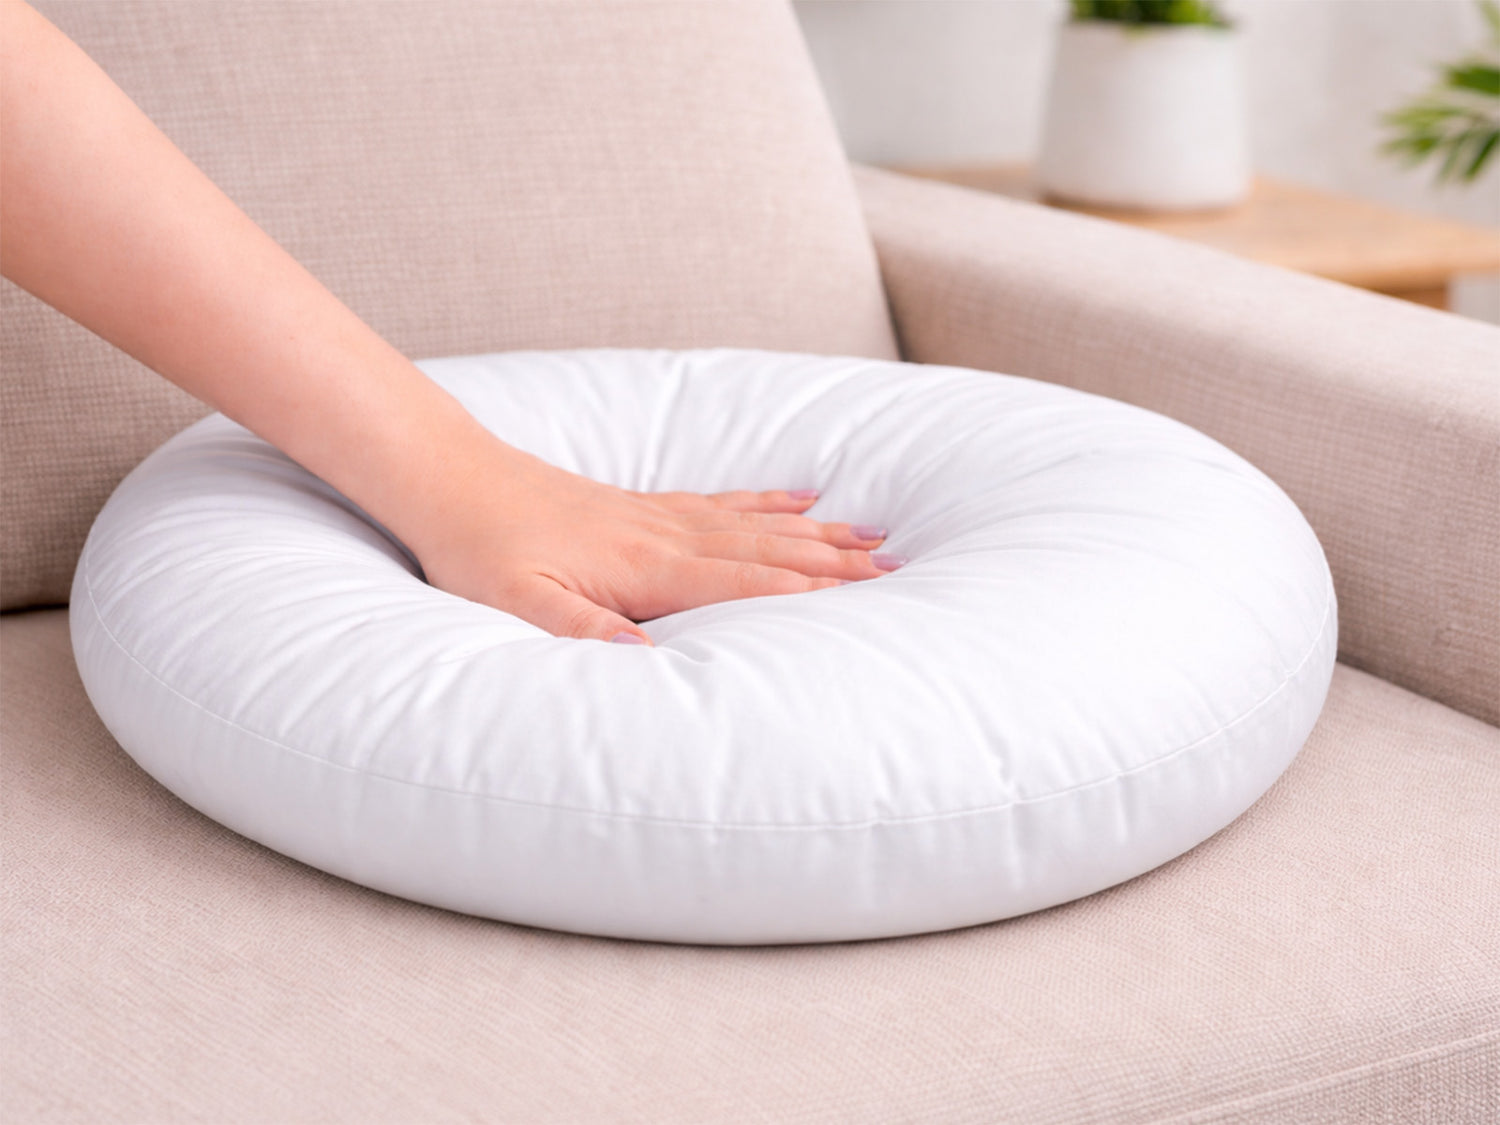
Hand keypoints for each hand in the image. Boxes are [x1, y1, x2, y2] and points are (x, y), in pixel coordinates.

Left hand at [413, 446, 899, 644]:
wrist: (452, 481)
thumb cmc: (481, 550)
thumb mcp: (517, 603)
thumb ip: (581, 631)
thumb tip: (646, 659)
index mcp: (643, 567)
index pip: (741, 583)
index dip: (805, 593)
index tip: (867, 595)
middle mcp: (664, 535)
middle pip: (767, 551)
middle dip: (835, 561)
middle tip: (898, 566)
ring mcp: (660, 515)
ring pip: (757, 526)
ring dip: (819, 533)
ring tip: (875, 534)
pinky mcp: (647, 507)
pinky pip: (725, 502)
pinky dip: (770, 503)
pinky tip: (801, 498)